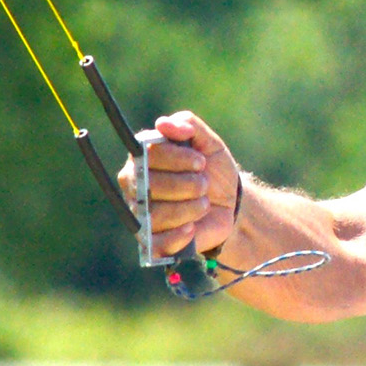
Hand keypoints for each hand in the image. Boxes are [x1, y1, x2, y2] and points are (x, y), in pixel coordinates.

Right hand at [117, 111, 241, 258]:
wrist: (231, 203)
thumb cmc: (213, 170)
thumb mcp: (209, 143)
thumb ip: (188, 125)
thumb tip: (163, 123)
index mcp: (142, 159)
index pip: (148, 155)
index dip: (177, 158)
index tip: (201, 161)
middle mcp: (134, 186)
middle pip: (151, 184)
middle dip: (187, 184)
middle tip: (204, 184)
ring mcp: (140, 214)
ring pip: (155, 214)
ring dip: (189, 208)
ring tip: (203, 204)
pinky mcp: (152, 240)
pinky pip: (156, 242)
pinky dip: (178, 235)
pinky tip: (192, 227)